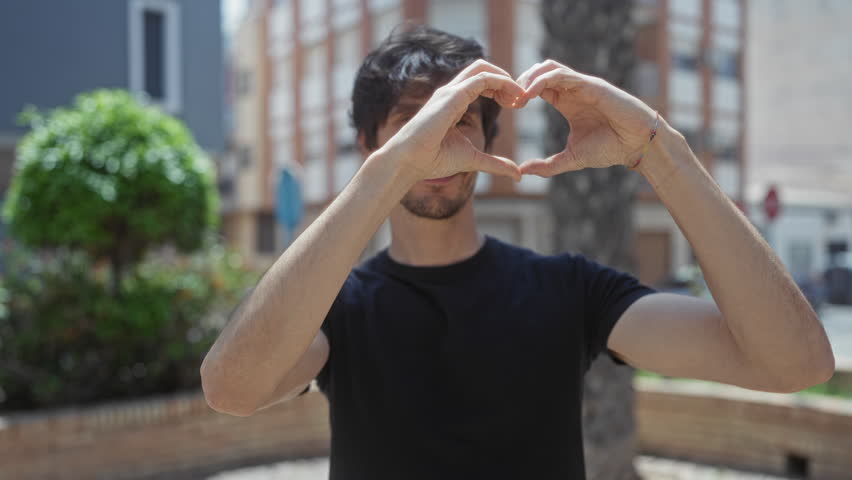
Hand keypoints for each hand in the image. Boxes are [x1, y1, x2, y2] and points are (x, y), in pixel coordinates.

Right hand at [380, 59, 523, 181]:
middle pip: (482, 68)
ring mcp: (450, 91)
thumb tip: (517, 174)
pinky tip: (512, 99)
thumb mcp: (473, 159)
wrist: (410, 162)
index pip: (481, 82)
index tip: (516, 105)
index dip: (502, 89)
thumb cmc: (433, 161)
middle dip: (506, 79)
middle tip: (521, 98)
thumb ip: (495, 163)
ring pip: (483, 68)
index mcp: (454, 102)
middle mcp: (451, 92)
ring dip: (506, 79)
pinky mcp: (452, 95)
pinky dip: (502, 83)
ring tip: (520, 98)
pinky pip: (482, 79)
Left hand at [514, 60, 657, 175]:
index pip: (537, 87)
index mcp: (566, 101)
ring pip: (548, 68)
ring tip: (518, 96)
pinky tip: (530, 94)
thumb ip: (547, 166)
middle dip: (520, 82)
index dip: (520, 93)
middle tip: (508, 100)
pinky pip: (562, 75)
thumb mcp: (571, 158)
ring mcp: (582, 84)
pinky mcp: (591, 85)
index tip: (508, 107)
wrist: (637, 146)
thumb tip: (522, 171)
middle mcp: (573, 89)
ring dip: (529, 78)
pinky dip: (542, 80)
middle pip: (539, 71)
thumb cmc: (610, 148)